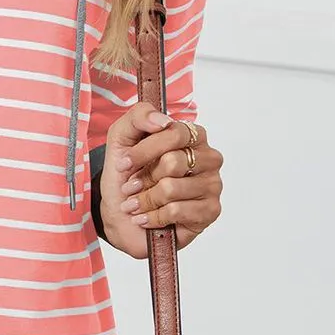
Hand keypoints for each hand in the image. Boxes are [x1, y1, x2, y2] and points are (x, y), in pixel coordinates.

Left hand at [97, 101, 223, 256]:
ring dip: (145, 199)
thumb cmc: (127, 177)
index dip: (145, 150)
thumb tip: (163, 120)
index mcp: (191, 135)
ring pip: (172, 189)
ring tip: (137, 204)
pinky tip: (148, 217)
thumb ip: (139, 116)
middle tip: (131, 187)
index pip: (174, 133)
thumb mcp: (122, 138)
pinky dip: (154, 216)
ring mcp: (212, 184)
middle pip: (173, 162)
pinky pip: (177, 211)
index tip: (124, 164)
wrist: (121, 216)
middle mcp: (208, 158)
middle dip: (144, 178)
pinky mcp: (211, 210)